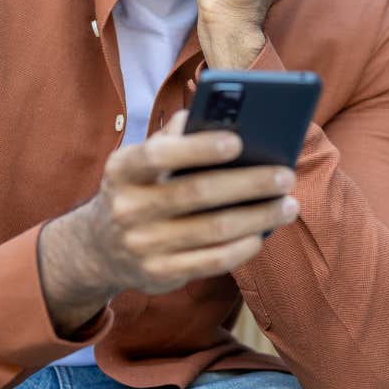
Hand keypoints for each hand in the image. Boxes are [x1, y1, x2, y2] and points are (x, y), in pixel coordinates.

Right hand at [40, 111, 298, 322]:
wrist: (100, 247)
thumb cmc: (140, 189)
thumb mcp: (141, 160)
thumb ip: (174, 136)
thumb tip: (220, 114)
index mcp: (123, 169)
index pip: (158, 154)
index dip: (199, 148)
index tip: (239, 141)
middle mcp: (127, 207)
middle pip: (198, 192)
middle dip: (249, 183)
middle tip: (285, 176)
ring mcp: (142, 244)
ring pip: (213, 229)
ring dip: (258, 217)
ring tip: (288, 205)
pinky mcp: (159, 273)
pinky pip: (212, 261)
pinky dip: (243, 247)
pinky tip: (263, 233)